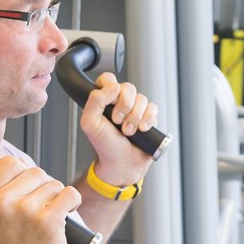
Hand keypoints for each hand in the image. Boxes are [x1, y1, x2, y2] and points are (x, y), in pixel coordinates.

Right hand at [0, 156, 80, 243]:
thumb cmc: (9, 242)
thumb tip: (19, 161)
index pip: (10, 162)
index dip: (21, 176)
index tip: (22, 195)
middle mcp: (1, 202)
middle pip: (35, 171)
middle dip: (40, 188)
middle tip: (35, 211)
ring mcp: (25, 211)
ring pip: (53, 183)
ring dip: (55, 199)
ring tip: (45, 218)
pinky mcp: (48, 220)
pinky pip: (70, 194)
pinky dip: (72, 203)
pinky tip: (63, 215)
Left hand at [79, 72, 157, 187]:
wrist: (122, 164)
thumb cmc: (104, 146)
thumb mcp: (90, 124)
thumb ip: (94, 101)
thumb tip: (112, 87)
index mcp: (103, 100)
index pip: (108, 79)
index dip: (111, 88)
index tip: (110, 104)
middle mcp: (119, 102)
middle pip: (128, 88)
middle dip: (125, 107)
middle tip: (118, 122)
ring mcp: (134, 109)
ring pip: (142, 98)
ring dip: (135, 117)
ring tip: (129, 131)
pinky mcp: (148, 116)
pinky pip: (153, 107)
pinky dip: (148, 119)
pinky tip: (142, 129)